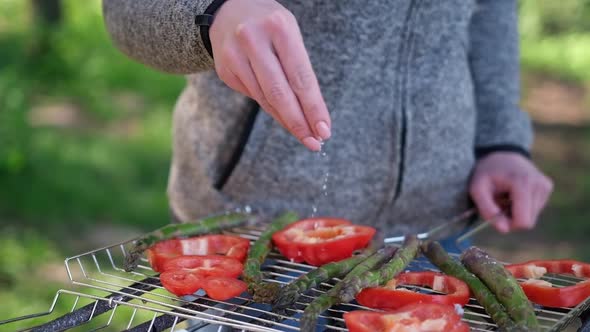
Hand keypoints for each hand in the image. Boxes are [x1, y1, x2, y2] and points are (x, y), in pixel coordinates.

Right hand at [209, 0, 329, 150]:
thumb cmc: (269, 26)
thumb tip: (311, 115)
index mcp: (279, 27)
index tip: (324, 130)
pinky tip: (283, 117)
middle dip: (299, 122)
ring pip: (265, 99)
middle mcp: (253, 39)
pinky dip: (271, 109)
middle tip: (315, 143)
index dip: (313, 107)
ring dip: (287, 121)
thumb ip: (299, 69)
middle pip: (280, 93)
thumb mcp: (289, 34)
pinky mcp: (224, 69)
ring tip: (304, 135)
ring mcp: (235, 55)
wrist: (226, 11)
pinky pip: (253, 96)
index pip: (300, 77)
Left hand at [469, 152, 553, 232]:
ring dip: (516, 212)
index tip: (496, 214)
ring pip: (532, 216)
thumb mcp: (477, 189)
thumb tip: (504, 230)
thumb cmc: (486, 172)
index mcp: (522, 183)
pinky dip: (523, 205)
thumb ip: (487, 210)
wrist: (500, 154)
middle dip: (511, 218)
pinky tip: (514, 193)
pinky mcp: (547, 187)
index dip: (508, 224)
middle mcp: (539, 184)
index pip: (523, 221)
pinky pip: (535, 208)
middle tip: (498, 204)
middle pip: (528, 221)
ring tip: (506, 196)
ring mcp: (546, 185)